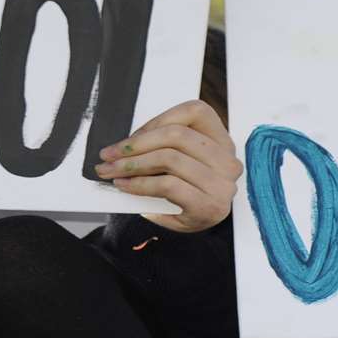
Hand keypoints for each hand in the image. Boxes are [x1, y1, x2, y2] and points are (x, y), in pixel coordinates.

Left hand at [95, 99, 243, 232]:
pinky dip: (140, 184)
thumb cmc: (185, 192)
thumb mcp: (180, 161)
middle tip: (109, 154)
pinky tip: (126, 186)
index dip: (158, 120)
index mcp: (223, 141)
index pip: (194, 111)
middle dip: (135, 144)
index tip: (132, 137)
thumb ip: (161, 145)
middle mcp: (228, 161)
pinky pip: (167, 185)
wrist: (194, 226)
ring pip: (169, 158)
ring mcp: (222, 185)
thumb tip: (122, 145)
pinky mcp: (209, 206)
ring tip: (113, 171)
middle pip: (176, 135)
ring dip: (133, 164)